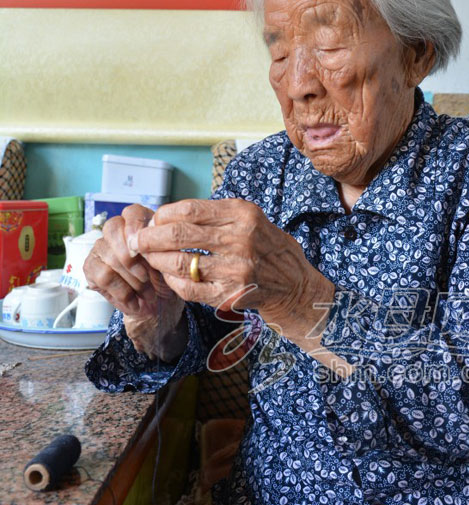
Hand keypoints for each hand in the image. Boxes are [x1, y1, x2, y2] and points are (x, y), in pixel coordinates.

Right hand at [83, 204, 185, 359]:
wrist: (160, 304)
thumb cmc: (165, 278)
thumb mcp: (170, 262)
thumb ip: (160, 249)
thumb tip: (149, 247)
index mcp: (139, 223)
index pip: (132, 212)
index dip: (136, 226)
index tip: (145, 247)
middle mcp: (116, 231)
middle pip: (113, 230)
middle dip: (132, 259)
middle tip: (148, 278)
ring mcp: (101, 248)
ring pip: (110, 257)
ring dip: (132, 280)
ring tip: (147, 293)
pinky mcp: (91, 267)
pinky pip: (103, 276)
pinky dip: (122, 292)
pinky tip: (134, 300)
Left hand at [127, 198, 338, 358]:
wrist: (295, 286)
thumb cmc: (267, 249)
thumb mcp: (252, 219)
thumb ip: (217, 215)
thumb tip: (169, 214)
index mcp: (243, 214)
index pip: (190, 209)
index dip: (163, 215)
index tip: (151, 221)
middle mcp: (241, 239)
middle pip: (180, 234)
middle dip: (150, 237)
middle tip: (137, 241)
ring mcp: (236, 269)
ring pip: (181, 262)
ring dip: (157, 260)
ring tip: (148, 258)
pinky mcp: (231, 295)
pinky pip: (190, 288)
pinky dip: (173, 281)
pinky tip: (169, 276)